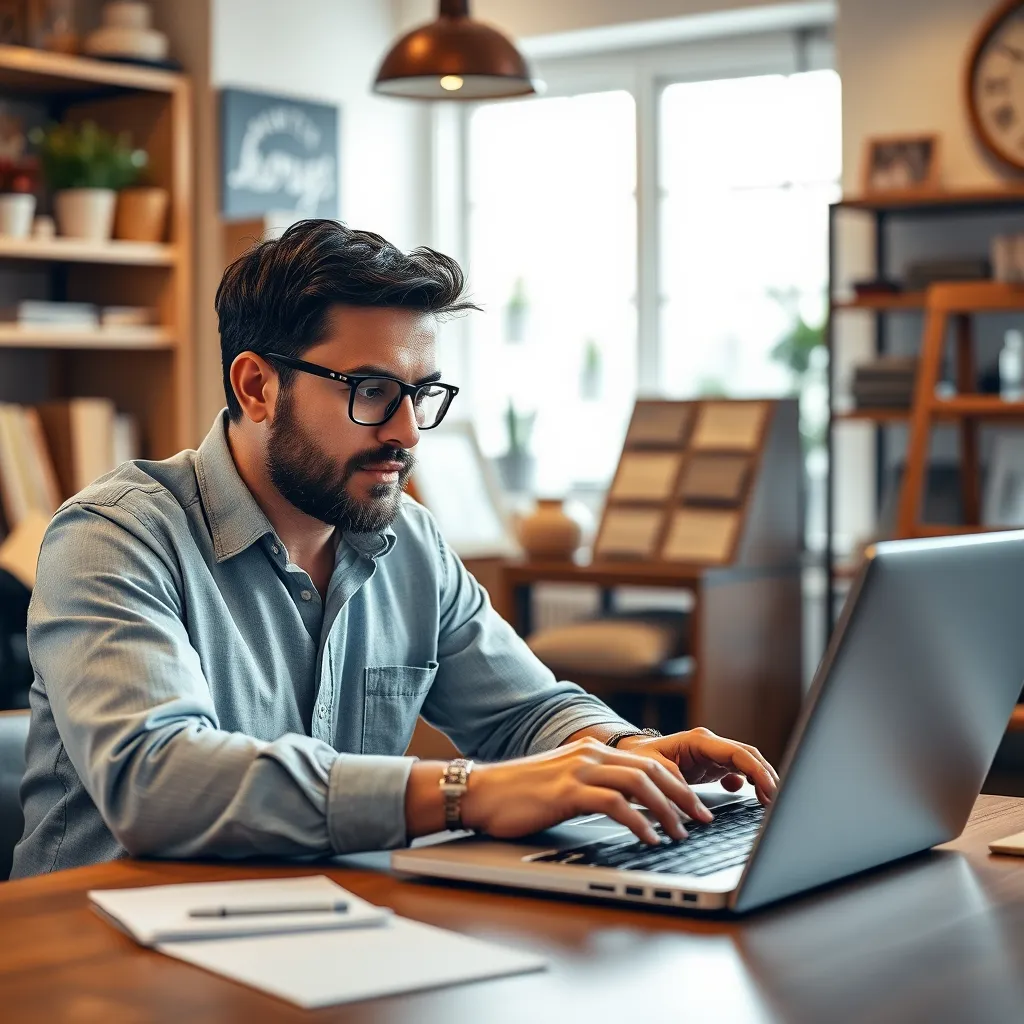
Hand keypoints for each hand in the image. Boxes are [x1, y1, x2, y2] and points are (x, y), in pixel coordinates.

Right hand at [458, 737, 714, 845]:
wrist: (479, 792)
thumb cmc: (517, 795)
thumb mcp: (562, 784)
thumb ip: (591, 787)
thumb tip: (625, 808)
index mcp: (591, 750)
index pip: (647, 760)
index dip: (676, 781)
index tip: (694, 803)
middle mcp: (589, 754)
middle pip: (651, 768)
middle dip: (683, 795)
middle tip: (702, 818)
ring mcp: (579, 770)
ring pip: (639, 784)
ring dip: (667, 811)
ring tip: (681, 833)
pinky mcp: (568, 791)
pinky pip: (615, 805)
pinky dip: (638, 822)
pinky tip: (649, 839)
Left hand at [615, 727, 778, 806]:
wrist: (629, 755)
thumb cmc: (639, 759)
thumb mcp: (653, 769)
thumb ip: (676, 784)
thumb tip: (698, 809)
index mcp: (699, 740)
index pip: (738, 753)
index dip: (757, 772)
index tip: (770, 792)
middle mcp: (710, 744)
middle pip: (749, 757)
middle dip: (766, 777)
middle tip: (777, 802)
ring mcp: (712, 754)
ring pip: (747, 763)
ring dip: (761, 780)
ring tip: (769, 801)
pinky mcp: (712, 765)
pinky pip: (738, 771)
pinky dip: (749, 782)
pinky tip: (748, 794)